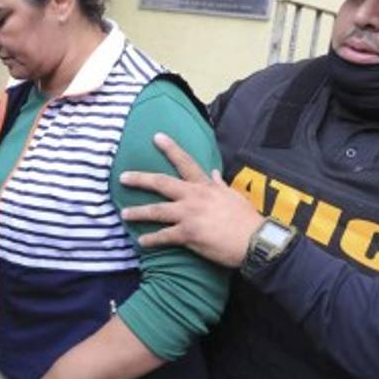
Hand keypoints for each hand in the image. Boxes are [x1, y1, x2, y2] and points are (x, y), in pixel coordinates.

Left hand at [120, 133, 263, 267]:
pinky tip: (141, 241)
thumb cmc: (247, 219)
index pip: (186, 163)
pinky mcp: (188, 234)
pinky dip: (151, 239)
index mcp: (205, 186)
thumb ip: (220, 184)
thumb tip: (213, 172)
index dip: (170, 149)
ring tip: (124, 213)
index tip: (156, 137)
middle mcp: (194, 197)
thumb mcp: (234, 196)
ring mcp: (189, 215)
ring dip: (138, 212)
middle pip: (162, 183)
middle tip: (123, 177)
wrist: (256, 241)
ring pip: (157, 211)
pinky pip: (164, 236)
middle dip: (140, 179)